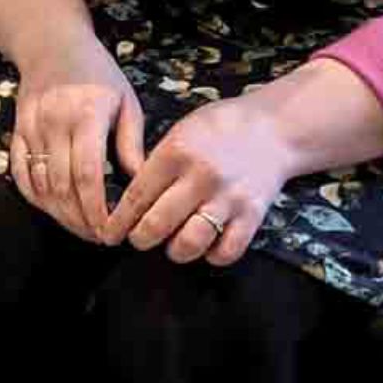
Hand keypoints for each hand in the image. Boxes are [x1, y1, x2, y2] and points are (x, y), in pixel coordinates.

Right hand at [7, 34, 143, 242]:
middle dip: (81, 219)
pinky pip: (20, 172)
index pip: (87, 173)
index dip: (97, 208)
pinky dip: (35, 196)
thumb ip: (132, 143)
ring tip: (81, 229)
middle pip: (62, 185)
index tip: (110, 231)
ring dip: (59, 213)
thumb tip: (142, 184)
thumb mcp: (126, 101)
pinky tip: (53, 209)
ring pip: (40, 184)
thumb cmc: (97, 73)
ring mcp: (31, 127)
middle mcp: (54, 122)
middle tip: (99, 238)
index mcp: (87, 114)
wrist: (52, 44)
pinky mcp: (17, 131)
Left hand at [108, 92, 300, 264]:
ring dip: (174, 250)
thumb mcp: (180, 132)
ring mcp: (228, 198)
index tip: (108, 233)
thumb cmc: (220, 128)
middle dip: (140, 239)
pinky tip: (206, 246)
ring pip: (190, 243)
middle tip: (138, 239)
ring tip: (171, 245)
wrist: (273, 128)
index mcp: (176, 153)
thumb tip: (129, 200)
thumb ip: (156, 164)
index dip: (118, 221)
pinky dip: (212, 255)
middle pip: (157, 224)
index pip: (137, 197)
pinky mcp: (252, 215)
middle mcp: (201, 177)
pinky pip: (226, 251)